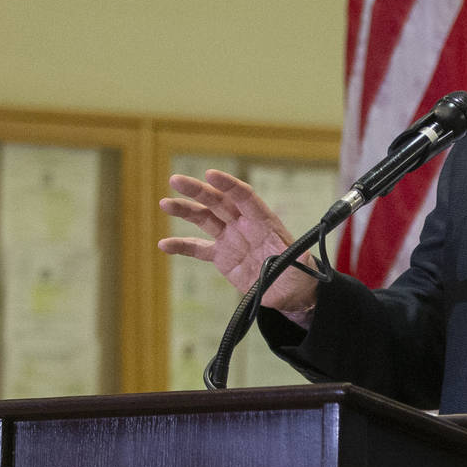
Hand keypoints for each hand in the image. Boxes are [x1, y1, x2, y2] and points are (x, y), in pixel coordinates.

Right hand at [158, 169, 319, 313]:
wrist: (288, 292)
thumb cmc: (299, 274)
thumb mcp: (301, 267)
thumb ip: (298, 260)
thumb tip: (302, 258)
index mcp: (264, 222)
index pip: (244, 197)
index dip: (228, 185)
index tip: (211, 174)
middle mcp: (244, 225)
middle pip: (219, 202)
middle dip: (198, 190)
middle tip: (176, 180)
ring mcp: (231, 238)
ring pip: (205, 219)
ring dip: (185, 210)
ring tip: (165, 203)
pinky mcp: (222, 256)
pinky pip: (198, 248)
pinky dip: (181, 245)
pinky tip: (164, 244)